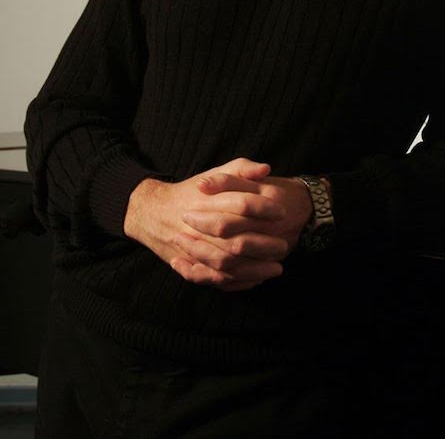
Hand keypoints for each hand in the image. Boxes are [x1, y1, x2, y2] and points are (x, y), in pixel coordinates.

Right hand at [124, 158, 289, 289]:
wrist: (154, 213)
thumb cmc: (192, 192)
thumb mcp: (215, 174)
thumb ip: (241, 168)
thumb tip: (266, 169)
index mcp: (208, 201)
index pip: (242, 204)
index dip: (264, 208)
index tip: (282, 212)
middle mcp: (200, 227)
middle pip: (236, 241)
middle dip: (264, 245)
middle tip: (283, 244)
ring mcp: (194, 249)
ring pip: (228, 265)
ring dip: (255, 270)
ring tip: (277, 268)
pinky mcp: (190, 265)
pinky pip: (215, 280)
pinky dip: (237, 283)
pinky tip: (256, 280)